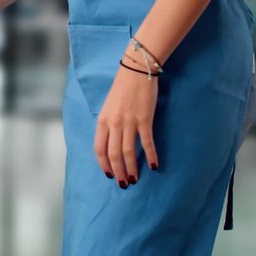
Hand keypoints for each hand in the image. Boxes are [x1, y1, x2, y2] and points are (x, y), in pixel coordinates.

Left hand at [94, 64, 160, 186]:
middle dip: (118, 172)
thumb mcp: (109, 107)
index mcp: (102, 121)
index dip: (104, 164)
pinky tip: (155, 166)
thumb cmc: (122, 89)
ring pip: (128, 152)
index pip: (99, 149)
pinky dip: (151, 156)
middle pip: (113, 154)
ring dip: (132, 168)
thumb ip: (108, 125)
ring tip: (134, 179)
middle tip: (124, 184)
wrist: (136, 71)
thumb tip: (111, 143)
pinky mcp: (145, 120)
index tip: (109, 174)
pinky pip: (147, 143)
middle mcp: (114, 123)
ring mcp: (129, 122)